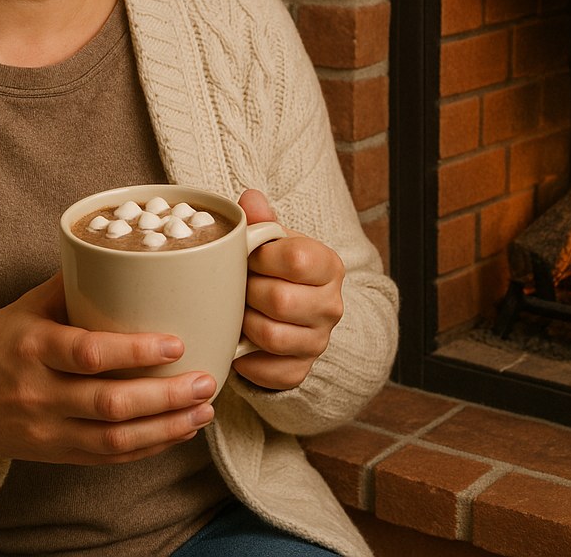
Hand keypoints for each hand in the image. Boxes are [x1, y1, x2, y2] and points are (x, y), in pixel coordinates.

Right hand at [0, 274, 215, 463]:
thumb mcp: (28, 306)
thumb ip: (76, 282)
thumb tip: (127, 250)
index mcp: (34, 348)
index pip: (89, 353)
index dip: (135, 352)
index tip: (177, 342)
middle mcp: (39, 393)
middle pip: (109, 404)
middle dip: (165, 396)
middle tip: (207, 380)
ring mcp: (47, 430)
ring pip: (113, 439)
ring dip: (166, 427)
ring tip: (204, 409)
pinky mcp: (55, 453)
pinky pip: (107, 457)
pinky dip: (148, 447)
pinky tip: (179, 431)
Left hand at [232, 189, 344, 390]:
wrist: (293, 310)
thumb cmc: (277, 268)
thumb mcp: (274, 241)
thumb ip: (263, 220)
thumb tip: (250, 198)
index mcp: (329, 266)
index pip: (297, 259)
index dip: (263, 258)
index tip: (249, 256)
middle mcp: (332, 305)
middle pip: (281, 300)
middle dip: (248, 291)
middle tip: (238, 286)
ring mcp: (319, 341)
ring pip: (272, 337)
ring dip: (245, 323)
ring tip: (238, 310)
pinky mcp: (301, 370)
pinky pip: (268, 371)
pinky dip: (246, 358)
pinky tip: (240, 341)